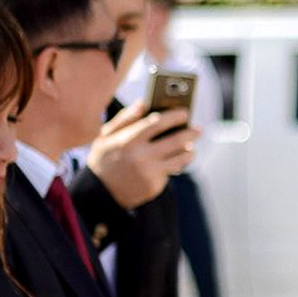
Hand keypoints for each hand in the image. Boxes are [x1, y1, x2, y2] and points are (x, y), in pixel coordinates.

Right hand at [84, 100, 199, 209]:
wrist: (98, 193)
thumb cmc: (103, 159)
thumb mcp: (105, 136)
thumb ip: (125, 118)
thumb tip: (143, 103)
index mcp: (128, 140)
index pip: (158, 123)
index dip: (174, 116)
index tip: (185, 112)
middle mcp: (141, 156)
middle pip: (176, 141)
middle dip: (191, 133)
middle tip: (198, 129)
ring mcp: (149, 173)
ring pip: (180, 159)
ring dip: (189, 151)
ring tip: (191, 148)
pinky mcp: (154, 186)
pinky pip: (171, 172)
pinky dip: (175, 165)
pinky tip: (177, 161)